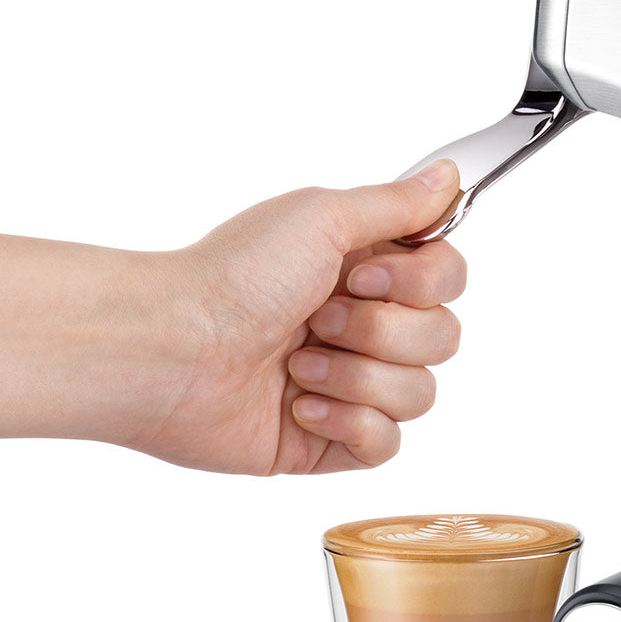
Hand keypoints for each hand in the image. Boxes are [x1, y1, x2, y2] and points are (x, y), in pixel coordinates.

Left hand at [131, 161, 465, 474]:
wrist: (169, 352)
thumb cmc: (234, 277)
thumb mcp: (322, 216)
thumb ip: (398, 203)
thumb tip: (451, 176)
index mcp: (366, 267)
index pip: (449, 278)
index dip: (421, 282)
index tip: (364, 275)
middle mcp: (364, 323)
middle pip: (444, 337)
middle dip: (382, 331)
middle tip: (318, 319)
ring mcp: (349, 384)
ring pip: (420, 393)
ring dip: (356, 377)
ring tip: (297, 367)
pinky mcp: (331, 440)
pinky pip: (388, 444)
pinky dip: (348, 423)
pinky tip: (297, 406)